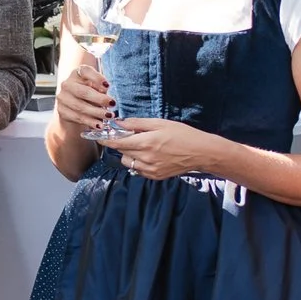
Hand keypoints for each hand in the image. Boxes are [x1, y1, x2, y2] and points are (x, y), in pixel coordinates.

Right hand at [54, 54, 113, 137]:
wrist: (74, 105)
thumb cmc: (89, 92)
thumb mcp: (96, 86)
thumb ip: (101, 87)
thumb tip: (106, 93)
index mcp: (77, 74)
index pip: (85, 71)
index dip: (97, 78)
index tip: (108, 86)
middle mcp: (67, 84)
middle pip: (83, 92)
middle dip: (100, 99)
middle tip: (112, 104)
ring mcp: (62, 98)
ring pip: (80, 106)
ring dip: (97, 112)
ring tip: (109, 116)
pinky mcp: (62, 110)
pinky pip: (77, 117)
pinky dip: (90, 121)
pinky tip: (99, 124)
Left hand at [98, 118, 215, 180]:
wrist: (202, 153)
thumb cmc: (183, 134)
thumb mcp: (159, 123)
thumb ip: (137, 124)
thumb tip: (118, 123)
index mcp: (146, 143)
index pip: (117, 143)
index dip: (105, 139)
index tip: (98, 136)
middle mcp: (146, 158)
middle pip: (122, 152)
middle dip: (122, 144)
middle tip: (131, 137)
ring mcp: (150, 170)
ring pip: (129, 162)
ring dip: (130, 154)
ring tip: (143, 146)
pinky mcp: (156, 176)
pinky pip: (138, 170)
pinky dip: (139, 162)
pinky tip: (150, 155)